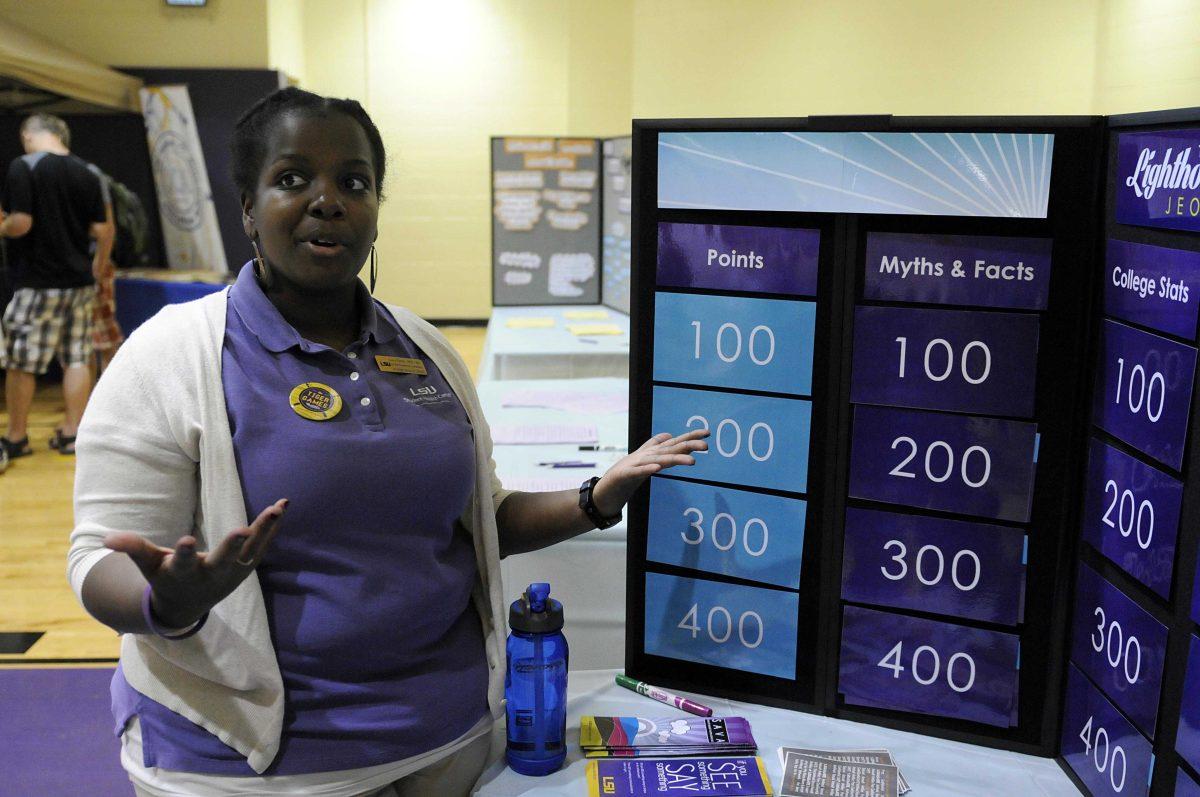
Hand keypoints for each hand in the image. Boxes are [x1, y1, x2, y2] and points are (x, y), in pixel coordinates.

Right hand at [104, 499, 287, 628]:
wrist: (188, 605)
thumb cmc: (165, 577)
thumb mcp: (148, 565)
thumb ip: (133, 549)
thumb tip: (106, 538)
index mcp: (182, 574)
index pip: (182, 563)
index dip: (183, 553)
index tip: (185, 540)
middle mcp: (210, 574)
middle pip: (223, 560)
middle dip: (232, 546)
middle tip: (242, 530)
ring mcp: (232, 572)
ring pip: (250, 550)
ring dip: (264, 529)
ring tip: (277, 508)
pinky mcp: (246, 566)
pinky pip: (262, 544)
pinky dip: (272, 526)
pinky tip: (283, 505)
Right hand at [591, 430, 708, 517]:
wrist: (604, 490)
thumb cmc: (625, 475)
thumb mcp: (643, 460)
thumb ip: (655, 446)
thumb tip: (670, 436)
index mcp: (652, 453)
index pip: (674, 443)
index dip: (690, 437)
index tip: (707, 433)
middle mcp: (646, 456)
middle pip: (670, 450)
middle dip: (688, 446)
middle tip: (706, 447)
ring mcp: (635, 464)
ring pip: (658, 460)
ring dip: (674, 459)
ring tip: (691, 461)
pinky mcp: (625, 475)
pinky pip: (638, 472)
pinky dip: (648, 468)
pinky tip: (658, 467)